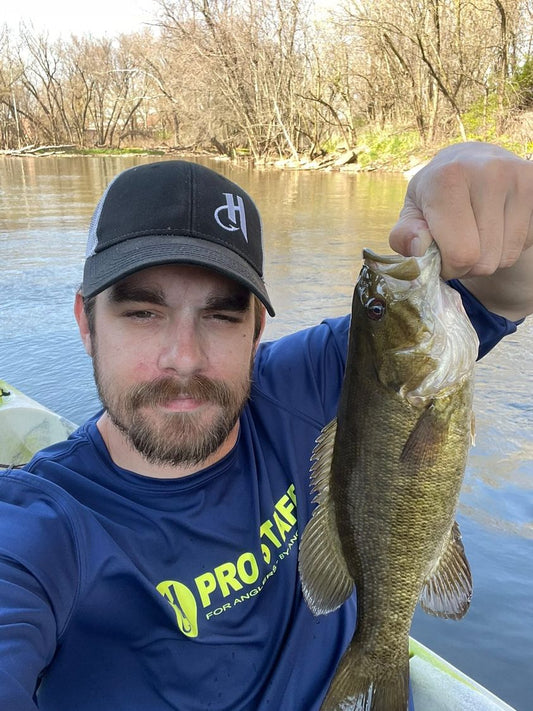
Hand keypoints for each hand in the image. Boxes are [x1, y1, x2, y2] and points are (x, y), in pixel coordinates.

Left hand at [389, 142, 532, 319]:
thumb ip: (405, 235)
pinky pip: (525, 244)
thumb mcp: (412, 211)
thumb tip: (418, 249)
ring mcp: (519, 179)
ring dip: (488, 259)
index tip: (441, 258)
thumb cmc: (437, 193)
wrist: (472, 161)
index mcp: (449, 178)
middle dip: (467, 266)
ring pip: (506, 257)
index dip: (449, 268)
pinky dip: (507, 247)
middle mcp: (488, 173)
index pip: (461, 254)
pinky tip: (495, 227)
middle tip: (457, 247)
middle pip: (485, 260)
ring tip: (475, 236)